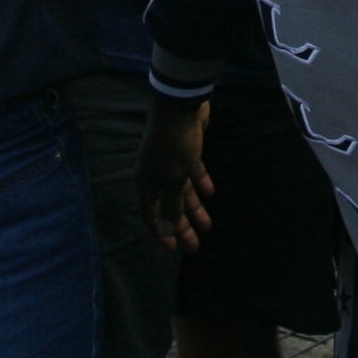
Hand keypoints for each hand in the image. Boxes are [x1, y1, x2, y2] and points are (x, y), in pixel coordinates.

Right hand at [140, 95, 215, 251]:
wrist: (180, 107)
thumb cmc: (173, 147)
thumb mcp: (173, 181)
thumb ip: (172, 207)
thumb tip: (168, 231)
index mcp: (147, 185)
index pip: (151, 217)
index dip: (162, 234)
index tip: (175, 250)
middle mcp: (156, 177)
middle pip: (169, 207)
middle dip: (182, 227)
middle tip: (195, 246)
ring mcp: (171, 164)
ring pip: (182, 192)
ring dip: (194, 209)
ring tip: (208, 226)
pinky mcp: (186, 152)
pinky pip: (193, 174)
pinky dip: (201, 184)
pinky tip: (211, 193)